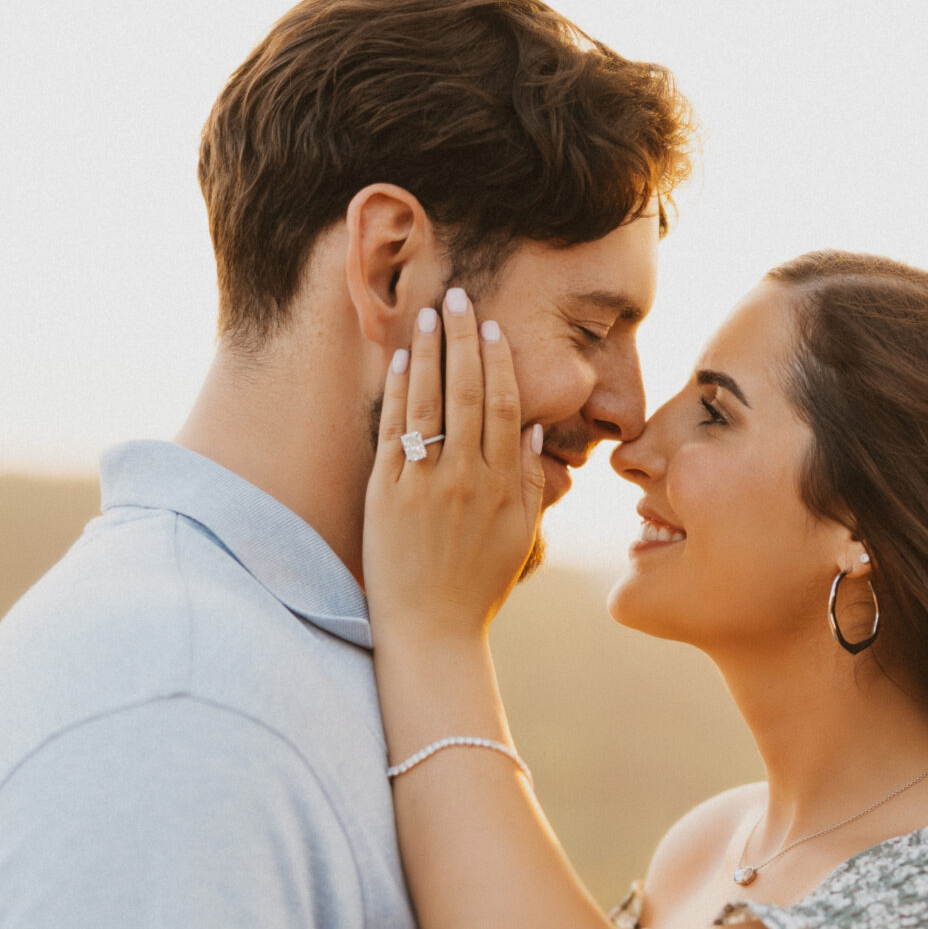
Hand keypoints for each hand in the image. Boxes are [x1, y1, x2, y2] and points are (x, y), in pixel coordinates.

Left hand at [364, 290, 545, 640]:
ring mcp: (426, 485)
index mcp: (505, 486)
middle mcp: (468, 479)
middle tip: (459, 296)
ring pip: (433, 402)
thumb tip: (539, 433)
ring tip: (429, 313)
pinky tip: (399, 360)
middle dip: (465, 339)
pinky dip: (399, 392)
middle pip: (472, 391)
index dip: (501, 360)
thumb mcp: (520, 537)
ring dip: (432, 352)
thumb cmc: (477, 587)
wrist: (430, 632)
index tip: (492, 326)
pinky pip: (395, 431)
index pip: (508, 406)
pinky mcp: (388, 495)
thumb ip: (532, 485)